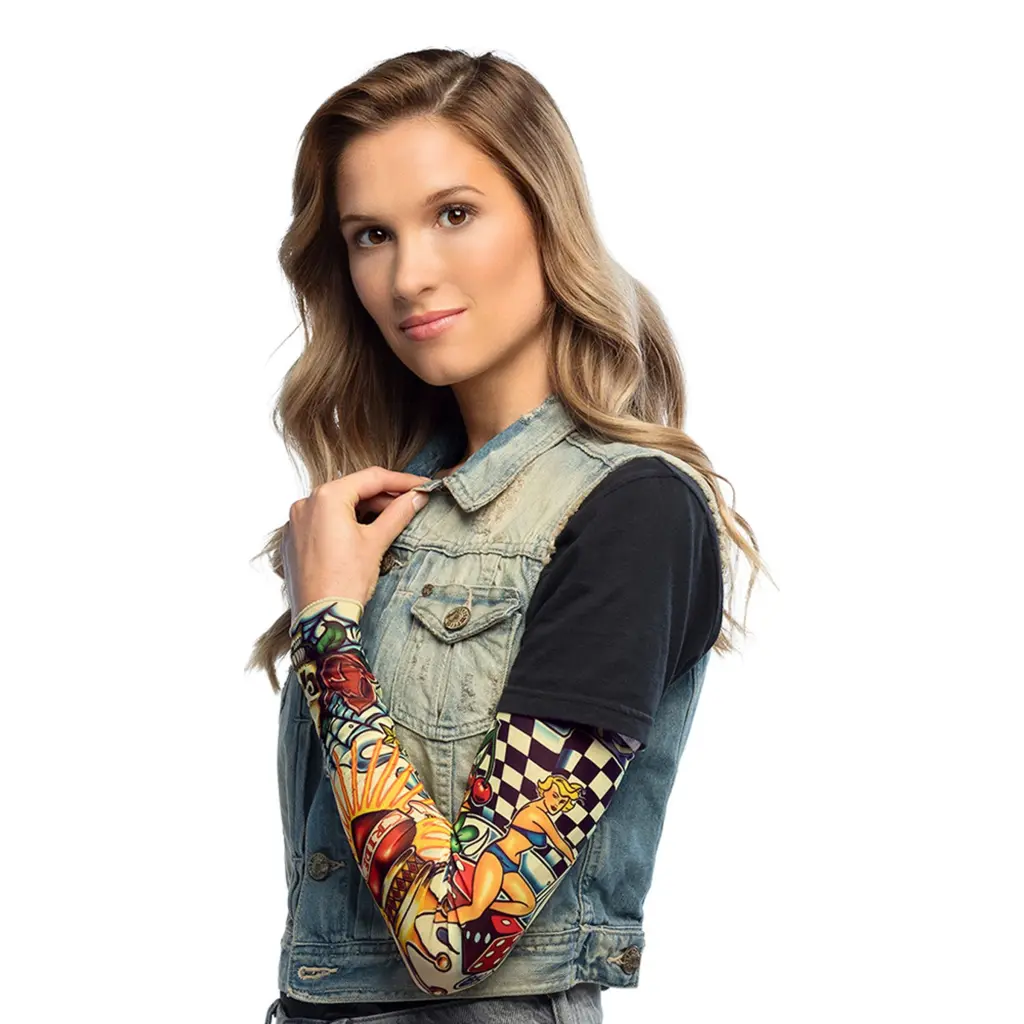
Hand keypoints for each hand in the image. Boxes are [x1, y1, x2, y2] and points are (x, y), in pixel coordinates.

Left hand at [283, 467, 432, 610]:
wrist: (322, 619)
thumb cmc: (345, 581)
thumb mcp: (376, 542)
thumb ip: (398, 514)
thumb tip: (416, 497)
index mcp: (326, 497)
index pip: (371, 478)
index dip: (401, 481)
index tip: (421, 485)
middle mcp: (305, 504)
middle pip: (353, 490)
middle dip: (383, 497)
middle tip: (410, 503)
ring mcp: (296, 523)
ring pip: (338, 507)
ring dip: (366, 510)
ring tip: (391, 520)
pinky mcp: (294, 541)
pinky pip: (324, 523)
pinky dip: (345, 524)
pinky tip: (364, 534)